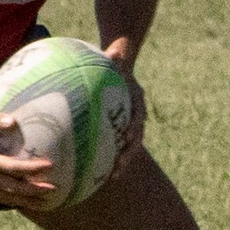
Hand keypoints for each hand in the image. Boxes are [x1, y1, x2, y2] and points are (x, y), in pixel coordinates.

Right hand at [0, 105, 56, 208]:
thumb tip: (13, 121)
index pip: (11, 167)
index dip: (31, 168)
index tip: (48, 165)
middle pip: (10, 187)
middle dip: (32, 190)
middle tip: (53, 190)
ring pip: (3, 195)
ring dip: (24, 200)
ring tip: (42, 202)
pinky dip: (9, 199)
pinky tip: (20, 201)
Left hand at [101, 35, 146, 177]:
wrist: (122, 66)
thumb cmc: (115, 62)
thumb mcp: (116, 59)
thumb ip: (116, 57)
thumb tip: (115, 51)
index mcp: (136, 101)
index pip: (138, 117)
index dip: (134, 129)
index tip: (128, 138)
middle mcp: (135, 115)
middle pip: (135, 140)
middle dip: (127, 156)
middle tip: (118, 169)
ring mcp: (129, 124)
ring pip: (127, 147)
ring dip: (120, 162)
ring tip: (110, 178)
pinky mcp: (119, 129)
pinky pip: (114, 145)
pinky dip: (107, 157)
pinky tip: (91, 169)